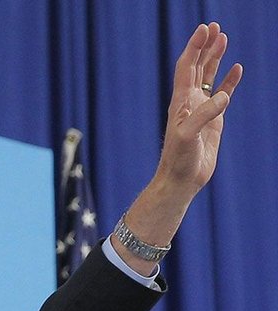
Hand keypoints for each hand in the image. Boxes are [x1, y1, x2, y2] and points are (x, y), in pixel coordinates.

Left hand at [153, 22, 242, 200]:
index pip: (187, 67)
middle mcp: (189, 102)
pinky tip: (236, 68)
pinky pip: (222, 94)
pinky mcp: (213, 120)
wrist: (181, 179)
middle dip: (204, 46)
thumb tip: (223, 97)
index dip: (195, 47)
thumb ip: (204, 115)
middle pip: (197, 67)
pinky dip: (229, 80)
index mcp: (180, 102)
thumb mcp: (188, 137)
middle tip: (214, 26)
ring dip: (215, 58)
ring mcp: (201, 110)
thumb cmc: (178, 160)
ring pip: (209, 77)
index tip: (204, 29)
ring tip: (223, 39)